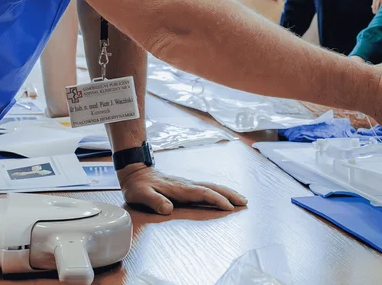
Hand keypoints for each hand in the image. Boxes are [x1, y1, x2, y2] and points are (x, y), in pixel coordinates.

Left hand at [118, 164, 247, 213]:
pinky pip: (207, 188)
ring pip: (212, 186)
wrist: (136, 172)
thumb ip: (154, 200)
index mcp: (179, 188)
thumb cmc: (138, 186)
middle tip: (245, 202)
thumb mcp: (141, 194)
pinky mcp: (186, 186)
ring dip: (227, 192)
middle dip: (230, 194)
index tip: (229, 207)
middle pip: (213, 188)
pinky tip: (223, 196)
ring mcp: (187, 184)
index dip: (216, 199)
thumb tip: (168, 209)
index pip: (202, 193)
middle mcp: (187, 184)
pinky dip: (219, 191)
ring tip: (241, 199)